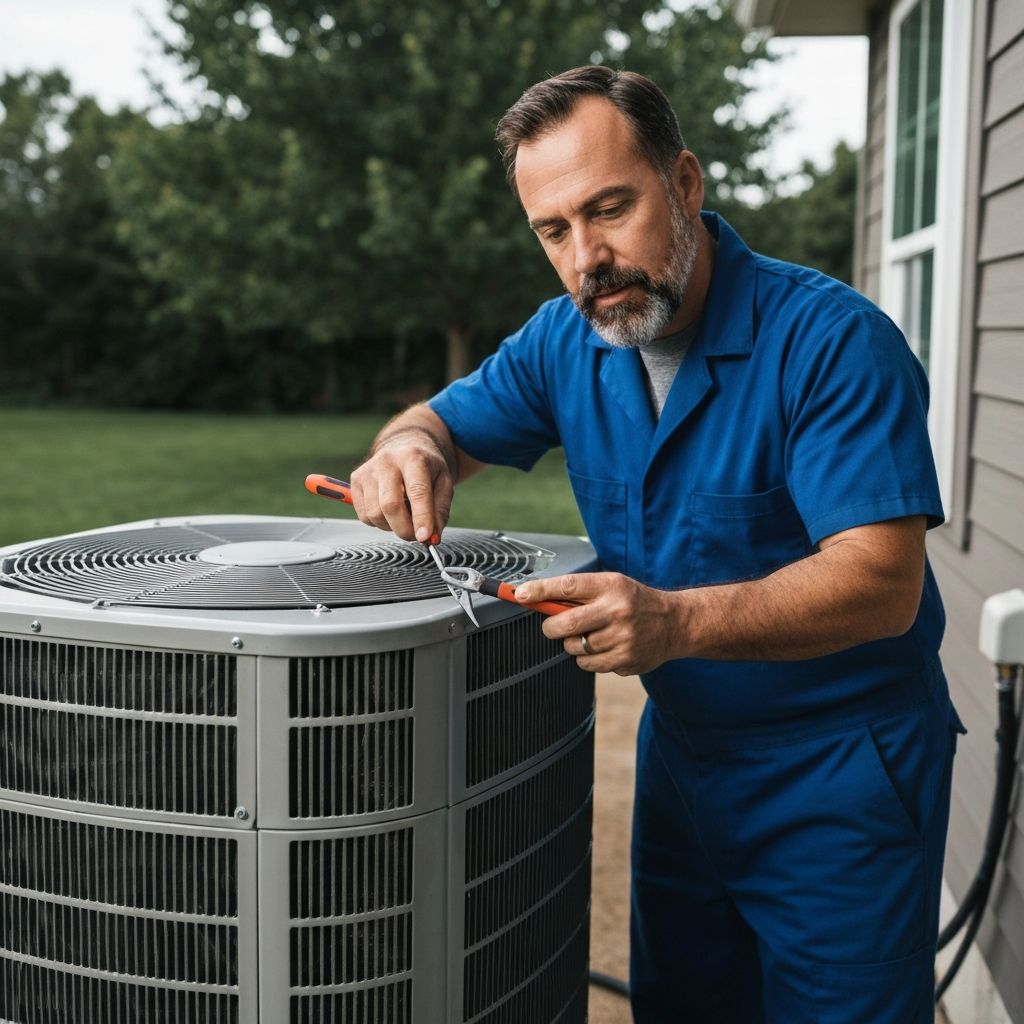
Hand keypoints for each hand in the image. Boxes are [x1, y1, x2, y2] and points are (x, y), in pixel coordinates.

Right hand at [349, 429, 454, 542]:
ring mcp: (368, 470)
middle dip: (404, 529)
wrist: (404, 447)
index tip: (424, 537)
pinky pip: (364, 516)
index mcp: (413, 458)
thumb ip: (440, 511)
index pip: (417, 491)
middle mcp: (387, 461)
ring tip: (403, 517)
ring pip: (375, 514)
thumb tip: (430, 537)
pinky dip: (379, 522)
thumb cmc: (426, 468)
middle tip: (416, 536)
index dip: (421, 517)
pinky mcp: (356, 480)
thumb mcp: (444, 483)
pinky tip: (389, 511)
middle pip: (390, 505)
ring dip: (391, 527)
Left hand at [514, 572, 685, 674]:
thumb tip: (538, 600)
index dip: (539, 591)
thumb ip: (579, 593)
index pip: (567, 586)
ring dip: (574, 644)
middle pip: (564, 624)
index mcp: (611, 586)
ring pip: (574, 647)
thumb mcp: (612, 585)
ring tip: (591, 635)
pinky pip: (587, 664)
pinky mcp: (624, 660)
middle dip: (551, 627)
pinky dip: (587, 658)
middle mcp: (616, 611)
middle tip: (554, 626)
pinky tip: (602, 648)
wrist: (675, 623)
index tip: (519, 594)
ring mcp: (622, 638)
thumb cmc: (635, 601)